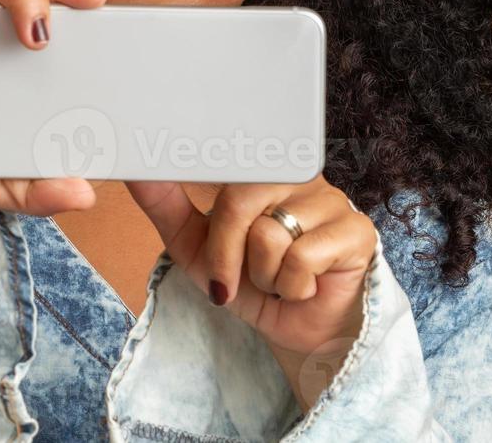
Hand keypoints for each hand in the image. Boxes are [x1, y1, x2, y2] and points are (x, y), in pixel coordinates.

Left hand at [127, 176, 378, 410]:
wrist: (300, 331)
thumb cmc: (252, 283)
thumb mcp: (197, 247)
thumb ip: (166, 205)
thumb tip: (135, 171)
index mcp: (260, 168)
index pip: (225, 160)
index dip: (201, 174)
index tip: (173, 180)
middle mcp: (298, 174)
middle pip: (239, 199)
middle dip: (225, 253)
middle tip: (233, 280)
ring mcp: (332, 199)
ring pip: (271, 233)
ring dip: (265, 276)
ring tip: (278, 280)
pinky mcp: (356, 231)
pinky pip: (303, 257)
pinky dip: (293, 286)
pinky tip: (305, 287)